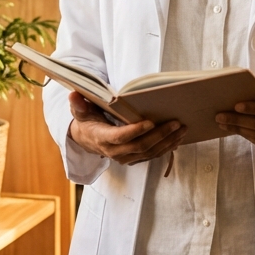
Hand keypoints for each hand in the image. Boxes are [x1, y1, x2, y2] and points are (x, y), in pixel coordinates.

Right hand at [67, 92, 185, 166]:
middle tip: (176, 123)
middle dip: (160, 135)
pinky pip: (152, 156)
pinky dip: (166, 148)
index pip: (120, 137)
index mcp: (102, 138)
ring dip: (168, 142)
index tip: (150, 122)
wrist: (87, 140)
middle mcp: (115, 152)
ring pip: (149, 153)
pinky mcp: (134, 158)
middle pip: (140, 146)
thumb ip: (78, 104)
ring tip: (182, 129)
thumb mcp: (80, 112)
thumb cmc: (87, 121)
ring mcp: (126, 157)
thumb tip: (73, 95)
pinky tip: (177, 138)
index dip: (135, 131)